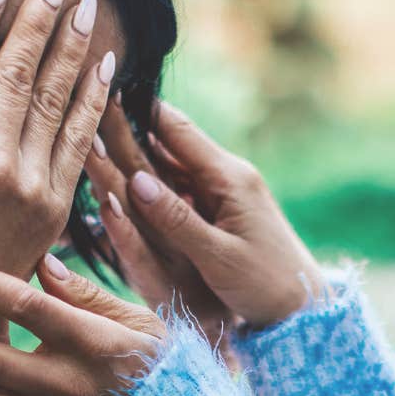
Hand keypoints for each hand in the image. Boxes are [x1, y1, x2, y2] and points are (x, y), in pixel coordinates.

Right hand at [87, 101, 326, 331]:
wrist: (303, 307)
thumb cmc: (266, 285)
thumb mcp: (218, 256)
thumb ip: (176, 220)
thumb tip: (135, 181)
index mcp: (229, 178)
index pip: (176, 131)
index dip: (139, 110)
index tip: (105, 89)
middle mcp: (227, 176)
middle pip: (170, 143)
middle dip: (130, 129)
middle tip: (91, 107)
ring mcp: (225, 192)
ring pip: (172, 165)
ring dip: (138, 155)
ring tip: (98, 135)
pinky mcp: (224, 209)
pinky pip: (182, 187)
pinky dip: (155, 182)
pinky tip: (128, 175)